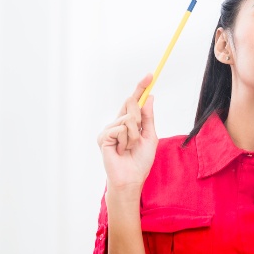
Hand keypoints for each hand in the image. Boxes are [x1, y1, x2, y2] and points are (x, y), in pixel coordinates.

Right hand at [97, 74, 158, 194]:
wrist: (132, 178)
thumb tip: (150, 97)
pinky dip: (127, 141)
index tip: (150, 75)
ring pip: (128, 119)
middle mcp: (117, 123)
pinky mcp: (104, 137)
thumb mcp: (150, 136)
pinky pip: (121, 129)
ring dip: (135, 136)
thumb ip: (148, 117)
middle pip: (131, 104)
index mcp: (129, 123)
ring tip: (130, 148)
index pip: (134, 101)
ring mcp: (109, 130)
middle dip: (139, 118)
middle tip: (138, 138)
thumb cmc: (140, 160)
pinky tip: (122, 151)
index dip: (141, 87)